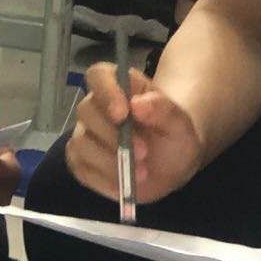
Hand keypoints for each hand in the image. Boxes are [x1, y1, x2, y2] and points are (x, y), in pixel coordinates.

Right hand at [65, 63, 204, 205]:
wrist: (172, 165)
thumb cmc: (175, 136)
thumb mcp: (180, 124)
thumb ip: (163, 109)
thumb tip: (138, 104)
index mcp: (121, 86)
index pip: (99, 75)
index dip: (106, 91)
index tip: (123, 113)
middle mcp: (97, 106)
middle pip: (86, 110)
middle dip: (113, 136)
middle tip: (143, 153)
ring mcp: (87, 134)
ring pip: (81, 143)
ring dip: (110, 161)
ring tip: (141, 174)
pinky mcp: (82, 161)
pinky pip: (80, 169)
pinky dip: (103, 180)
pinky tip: (124, 185)